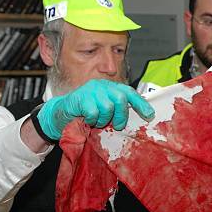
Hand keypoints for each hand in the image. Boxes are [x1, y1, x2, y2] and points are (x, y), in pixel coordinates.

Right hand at [37, 79, 154, 140]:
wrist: (62, 113)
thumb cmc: (86, 112)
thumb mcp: (105, 110)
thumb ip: (118, 110)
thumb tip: (138, 117)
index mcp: (110, 88)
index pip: (129, 92)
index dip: (140, 103)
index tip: (149, 114)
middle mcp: (102, 86)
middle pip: (120, 99)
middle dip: (121, 115)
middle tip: (117, 125)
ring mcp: (90, 90)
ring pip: (107, 107)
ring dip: (104, 120)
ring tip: (97, 121)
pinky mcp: (80, 98)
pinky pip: (94, 112)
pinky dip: (93, 120)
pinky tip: (88, 120)